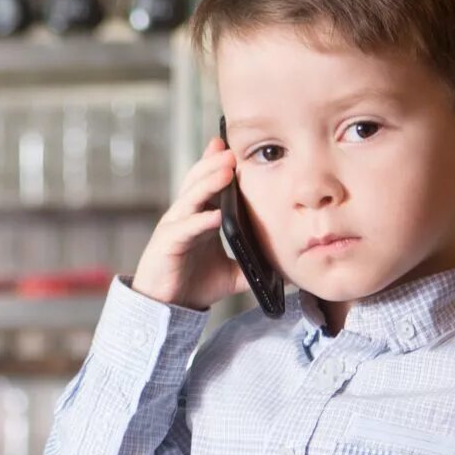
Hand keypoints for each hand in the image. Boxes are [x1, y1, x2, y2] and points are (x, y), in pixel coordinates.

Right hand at [129, 136, 250, 312]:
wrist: (168, 309)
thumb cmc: (193, 285)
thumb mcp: (232, 273)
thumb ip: (254, 266)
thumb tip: (287, 271)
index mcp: (199, 218)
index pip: (208, 184)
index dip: (217, 164)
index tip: (232, 146)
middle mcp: (185, 217)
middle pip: (197, 182)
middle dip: (213, 163)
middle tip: (231, 148)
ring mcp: (174, 229)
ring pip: (190, 199)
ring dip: (208, 183)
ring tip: (226, 170)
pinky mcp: (167, 246)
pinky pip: (184, 229)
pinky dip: (200, 221)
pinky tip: (215, 215)